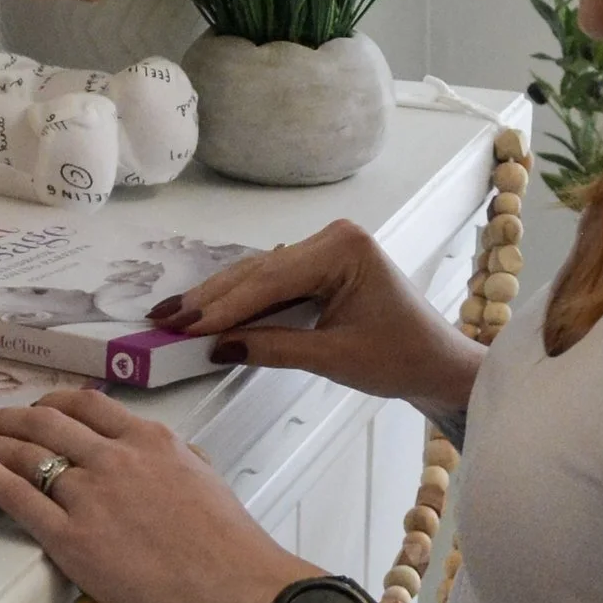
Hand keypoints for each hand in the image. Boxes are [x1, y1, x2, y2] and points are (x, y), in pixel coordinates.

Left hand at [0, 389, 292, 602]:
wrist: (238, 591)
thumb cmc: (230, 546)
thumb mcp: (203, 476)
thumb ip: (170, 457)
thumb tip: (151, 453)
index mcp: (150, 439)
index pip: (86, 403)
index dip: (50, 403)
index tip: (34, 411)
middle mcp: (115, 457)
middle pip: (45, 421)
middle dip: (9, 418)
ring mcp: (90, 496)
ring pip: (25, 453)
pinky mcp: (71, 539)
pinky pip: (18, 497)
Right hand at [151, 222, 480, 423]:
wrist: (439, 364)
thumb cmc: (401, 358)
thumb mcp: (335, 357)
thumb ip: (274, 347)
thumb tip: (216, 345)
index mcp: (343, 248)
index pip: (270, 279)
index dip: (223, 306)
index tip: (182, 326)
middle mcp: (332, 238)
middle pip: (258, 271)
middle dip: (211, 298)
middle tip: (163, 319)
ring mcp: (325, 249)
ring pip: (259, 274)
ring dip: (219, 298)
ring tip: (173, 316)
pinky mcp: (320, 266)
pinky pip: (272, 282)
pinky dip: (241, 300)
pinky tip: (207, 312)